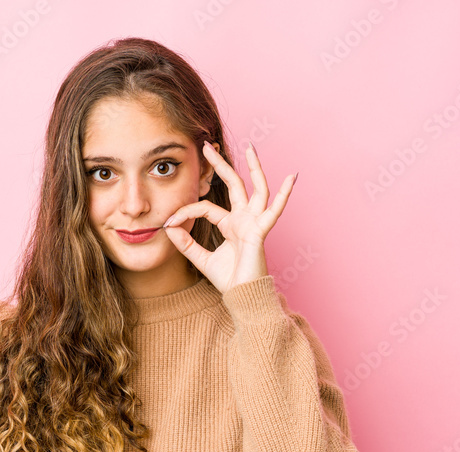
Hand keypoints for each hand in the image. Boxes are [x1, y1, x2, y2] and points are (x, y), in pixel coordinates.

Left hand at [162, 140, 296, 293]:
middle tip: (207, 146)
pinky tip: (292, 177)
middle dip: (221, 165)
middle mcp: (244, 219)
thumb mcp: (201, 259)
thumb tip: (169, 228)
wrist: (243, 297)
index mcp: (231, 224)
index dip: (185, 212)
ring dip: (254, 168)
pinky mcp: (261, 231)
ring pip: (257, 189)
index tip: (168, 222)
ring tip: (250, 148)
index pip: (205, 207)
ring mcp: (255, 223)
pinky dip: (284, 194)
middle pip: (233, 185)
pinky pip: (274, 210)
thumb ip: (186, 244)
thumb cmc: (229, 280)